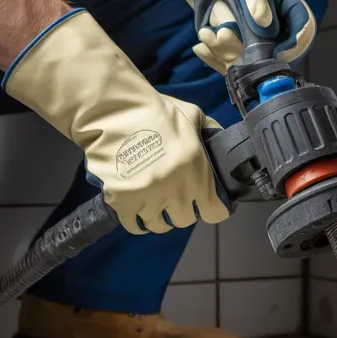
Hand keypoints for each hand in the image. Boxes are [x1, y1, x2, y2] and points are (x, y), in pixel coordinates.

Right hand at [3, 10, 228, 233]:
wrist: (113, 111)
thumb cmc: (156, 111)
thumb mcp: (194, 116)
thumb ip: (211, 133)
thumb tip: (223, 146)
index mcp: (197, 172)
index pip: (215, 212)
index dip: (213, 209)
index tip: (206, 203)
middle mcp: (175, 191)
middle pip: (185, 219)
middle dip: (183, 209)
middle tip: (176, 197)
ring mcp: (148, 199)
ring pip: (160, 225)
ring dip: (160, 217)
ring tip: (156, 205)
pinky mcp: (122, 203)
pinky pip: (134, 226)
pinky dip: (138, 223)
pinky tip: (139, 213)